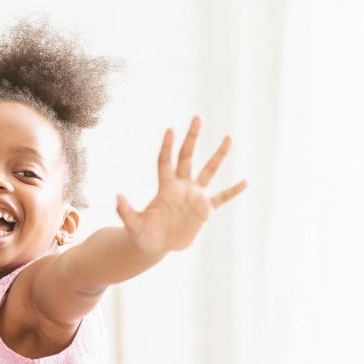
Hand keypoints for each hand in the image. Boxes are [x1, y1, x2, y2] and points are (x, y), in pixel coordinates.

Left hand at [117, 116, 246, 252]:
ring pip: (208, 171)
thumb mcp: (132, 225)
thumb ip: (125, 211)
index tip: (170, 130)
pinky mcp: (205, 210)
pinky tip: (245, 182)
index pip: (166, 162)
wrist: (155, 245)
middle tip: (198, 118)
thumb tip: (118, 196)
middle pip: (187, 157)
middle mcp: (181, 187)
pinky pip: (221, 198)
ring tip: (228, 138)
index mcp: (165, 187)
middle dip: (192, 138)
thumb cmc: (142, 234)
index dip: (168, 147)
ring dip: (218, 156)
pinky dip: (232, 191)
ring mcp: (195, 197)